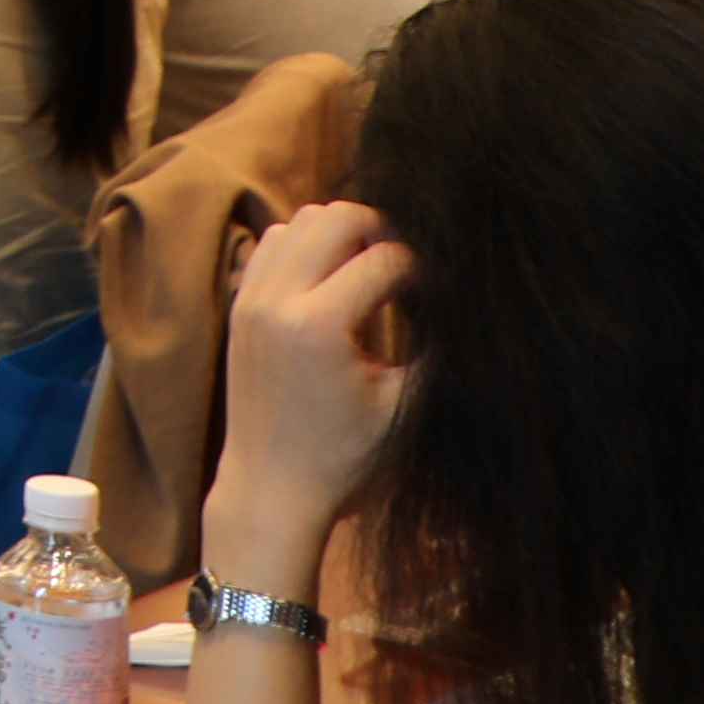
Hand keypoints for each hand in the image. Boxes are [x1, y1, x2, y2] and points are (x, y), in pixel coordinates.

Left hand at [205, 200, 419, 593]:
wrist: (271, 486)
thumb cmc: (346, 456)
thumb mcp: (403, 405)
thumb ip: (435, 349)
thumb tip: (465, 304)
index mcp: (318, 325)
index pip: (385, 260)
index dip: (422, 272)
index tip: (437, 295)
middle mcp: (276, 302)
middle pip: (335, 218)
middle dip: (380, 232)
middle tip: (403, 269)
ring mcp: (250, 299)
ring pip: (299, 221)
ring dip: (340, 235)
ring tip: (368, 273)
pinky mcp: (239, 305)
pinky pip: (272, 244)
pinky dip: (305, 247)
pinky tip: (332, 282)